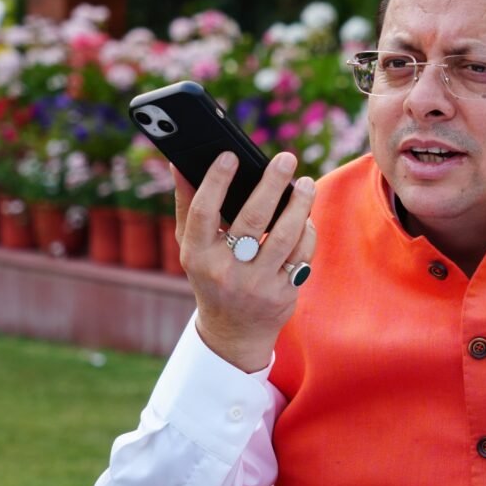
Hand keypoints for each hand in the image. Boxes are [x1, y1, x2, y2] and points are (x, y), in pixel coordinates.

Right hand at [172, 151, 315, 371]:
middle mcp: (225, 270)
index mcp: (197, 255)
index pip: (203, 211)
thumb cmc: (211, 275)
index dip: (215, 181)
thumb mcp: (191, 247)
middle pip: (252, 218)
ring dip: (299, 204)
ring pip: (285, 235)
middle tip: (286, 158)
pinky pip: (301, 254)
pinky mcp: (282, 293)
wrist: (233, 330)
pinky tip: (306, 217)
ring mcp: (256, 284)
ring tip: (305, 183)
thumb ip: (187, 205)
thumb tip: (177, 163)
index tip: (231, 154)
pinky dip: (307, 232)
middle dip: (272, 183)